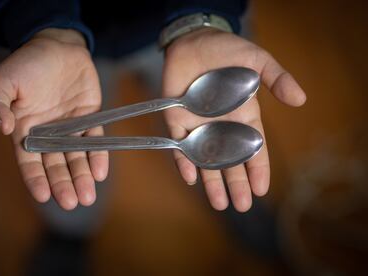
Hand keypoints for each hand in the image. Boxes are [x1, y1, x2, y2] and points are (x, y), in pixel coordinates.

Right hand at [0, 28, 107, 209]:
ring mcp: (70, 128)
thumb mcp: (4, 81)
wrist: (57, 46)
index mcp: (24, 130)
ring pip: (76, 157)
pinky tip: (100, 172)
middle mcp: (48, 134)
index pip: (29, 161)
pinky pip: (95, 140)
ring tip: (88, 196)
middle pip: (55, 164)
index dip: (36, 179)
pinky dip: (98, 156)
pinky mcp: (89, 119)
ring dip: (82, 177)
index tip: (43, 196)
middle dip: (63, 184)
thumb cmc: (27, 63)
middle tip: (72, 202)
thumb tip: (0, 127)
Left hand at [162, 28, 305, 211]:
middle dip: (237, 183)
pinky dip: (184, 160)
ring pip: (206, 159)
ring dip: (212, 181)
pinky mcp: (177, 119)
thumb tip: (300, 100)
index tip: (262, 189)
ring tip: (220, 204)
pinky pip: (179, 145)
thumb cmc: (227, 50)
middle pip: (231, 160)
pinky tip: (191, 177)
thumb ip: (276, 78)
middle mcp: (221, 125)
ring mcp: (198, 125)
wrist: (194, 41)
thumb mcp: (257, 60)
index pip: (254, 148)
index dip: (258, 168)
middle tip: (241, 206)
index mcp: (243, 116)